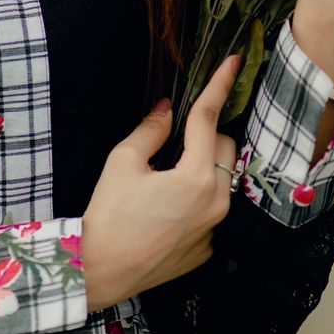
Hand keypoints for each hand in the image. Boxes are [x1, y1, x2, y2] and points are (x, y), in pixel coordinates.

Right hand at [81, 54, 239, 312]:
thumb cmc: (107, 214)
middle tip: (174, 141)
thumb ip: (151, 130)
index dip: (219, 86)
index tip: (233, 63)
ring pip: (221, 181)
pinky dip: (196, 202)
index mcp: (196, 176)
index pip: (209, 119)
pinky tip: (165, 211)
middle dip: (206, 136)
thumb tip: (166, 109)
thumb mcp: (122, 162)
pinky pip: (211, 213)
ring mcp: (214, 230)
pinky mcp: (207, 249)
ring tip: (167, 178)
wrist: (99, 271)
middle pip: (224, 149)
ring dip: (203, 168)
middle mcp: (216, 203)